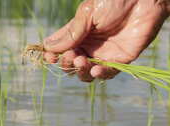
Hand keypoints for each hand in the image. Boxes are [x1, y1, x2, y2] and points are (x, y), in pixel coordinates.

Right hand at [43, 0, 169, 81]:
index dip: (52, 56)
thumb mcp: (87, 14)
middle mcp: (90, 45)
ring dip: (80, 71)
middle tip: (70, 56)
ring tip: (81, 60)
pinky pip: (107, 74)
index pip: (60, 49)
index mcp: (79, 32)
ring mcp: (104, 54)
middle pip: (71, 64)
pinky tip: (94, 70)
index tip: (49, 57)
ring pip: (86, 73)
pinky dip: (99, 74)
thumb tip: (48, 47)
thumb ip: (71, 33)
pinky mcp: (121, 60)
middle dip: (66, 63)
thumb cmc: (115, 0)